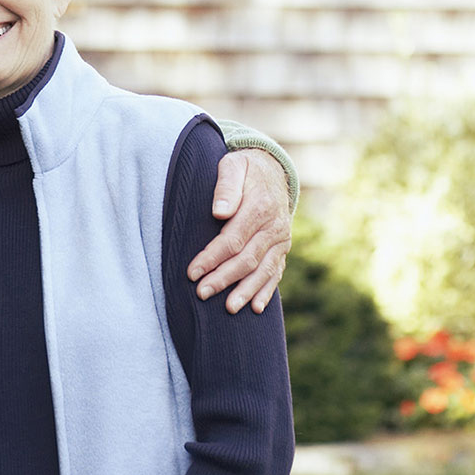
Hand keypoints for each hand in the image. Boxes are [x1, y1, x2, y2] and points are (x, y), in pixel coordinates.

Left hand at [188, 149, 291, 313]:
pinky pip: (275, 273)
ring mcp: (281, 240)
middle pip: (247, 259)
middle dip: (224, 278)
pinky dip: (266, 291)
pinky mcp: (282, 249)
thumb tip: (220, 212)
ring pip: (263, 270)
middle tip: (202, 293)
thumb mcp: (234, 165)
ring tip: (229, 308)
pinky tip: (255, 308)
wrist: (272, 170)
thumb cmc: (245, 169)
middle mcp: (274, 227)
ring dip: (246, 291)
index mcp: (260, 207)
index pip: (233, 239)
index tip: (193, 272)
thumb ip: (227, 186)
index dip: (212, 257)